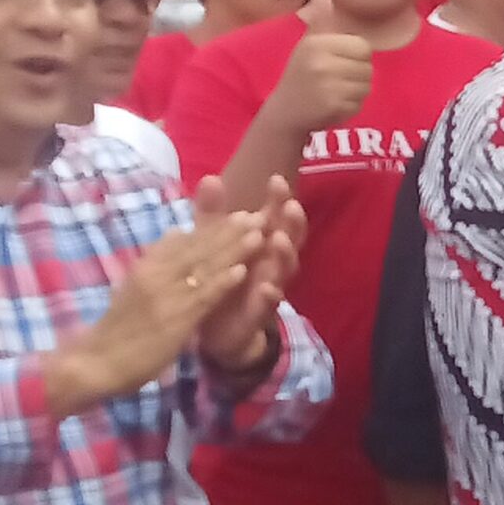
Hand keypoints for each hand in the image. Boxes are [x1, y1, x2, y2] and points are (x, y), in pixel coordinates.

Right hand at [46, 213, 264, 416]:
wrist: (94, 363)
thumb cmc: (118, 329)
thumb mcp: (135, 286)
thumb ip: (157, 262)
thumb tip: (175, 233)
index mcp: (147, 266)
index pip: (185, 240)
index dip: (214, 226)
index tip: (239, 211)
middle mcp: (155, 274)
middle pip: (198, 248)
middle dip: (230, 230)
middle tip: (258, 213)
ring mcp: (165, 296)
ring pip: (204, 267)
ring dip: (234, 248)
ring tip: (259, 230)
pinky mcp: (174, 320)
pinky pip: (202, 298)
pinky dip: (222, 282)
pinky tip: (243, 270)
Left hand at [193, 175, 305, 371]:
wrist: (216, 326)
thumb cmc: (222, 276)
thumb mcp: (213, 242)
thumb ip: (212, 213)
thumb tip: (211, 177)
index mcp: (262, 241)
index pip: (275, 215)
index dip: (278, 198)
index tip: (276, 179)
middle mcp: (272, 261)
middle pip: (290, 237)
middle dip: (292, 222)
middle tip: (291, 206)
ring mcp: (270, 285)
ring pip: (285, 268)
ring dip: (285, 254)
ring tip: (279, 241)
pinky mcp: (260, 311)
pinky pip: (270, 303)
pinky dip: (270, 294)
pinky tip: (266, 287)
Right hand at [262, 0, 373, 134]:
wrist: (285, 112)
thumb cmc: (300, 74)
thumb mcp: (308, 44)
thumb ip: (320, 19)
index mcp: (317, 43)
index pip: (363, 47)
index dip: (356, 57)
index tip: (339, 63)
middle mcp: (322, 62)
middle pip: (367, 68)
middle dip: (357, 76)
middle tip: (336, 81)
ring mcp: (328, 86)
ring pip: (366, 86)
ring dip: (355, 92)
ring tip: (334, 92)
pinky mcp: (333, 106)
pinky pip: (359, 104)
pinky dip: (351, 107)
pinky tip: (333, 105)